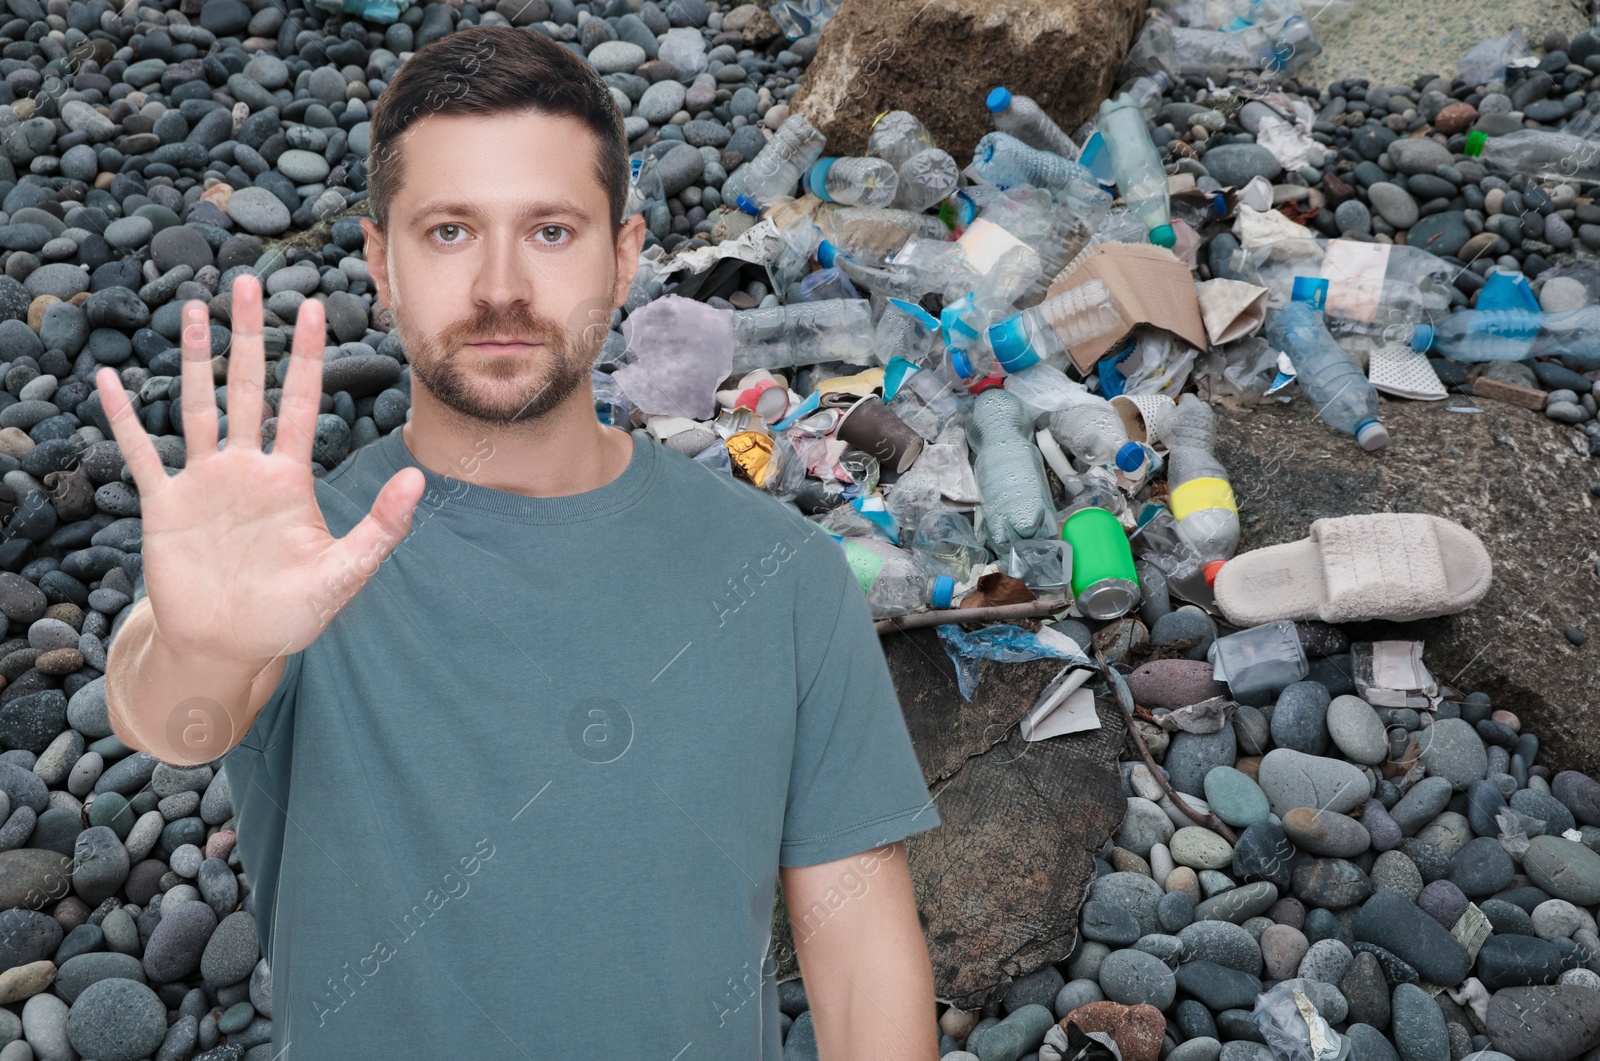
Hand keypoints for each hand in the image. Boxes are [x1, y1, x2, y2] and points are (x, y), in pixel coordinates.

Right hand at [94, 274, 424, 665]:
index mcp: (290, 477)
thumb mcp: (344, 574)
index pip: (299, 401)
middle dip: (248, 335)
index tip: (311, 305)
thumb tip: (418, 480)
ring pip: (198, 406)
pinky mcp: (165, 505)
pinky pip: (142, 453)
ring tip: (191, 309)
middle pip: (248, 387)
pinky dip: (125, 418)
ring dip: (192, 358)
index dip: (306, 355)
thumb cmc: (290, 613)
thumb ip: (382, 528)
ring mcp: (204, 482)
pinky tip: (110, 379)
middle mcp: (246, 468)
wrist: (231, 645)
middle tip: (247, 281)